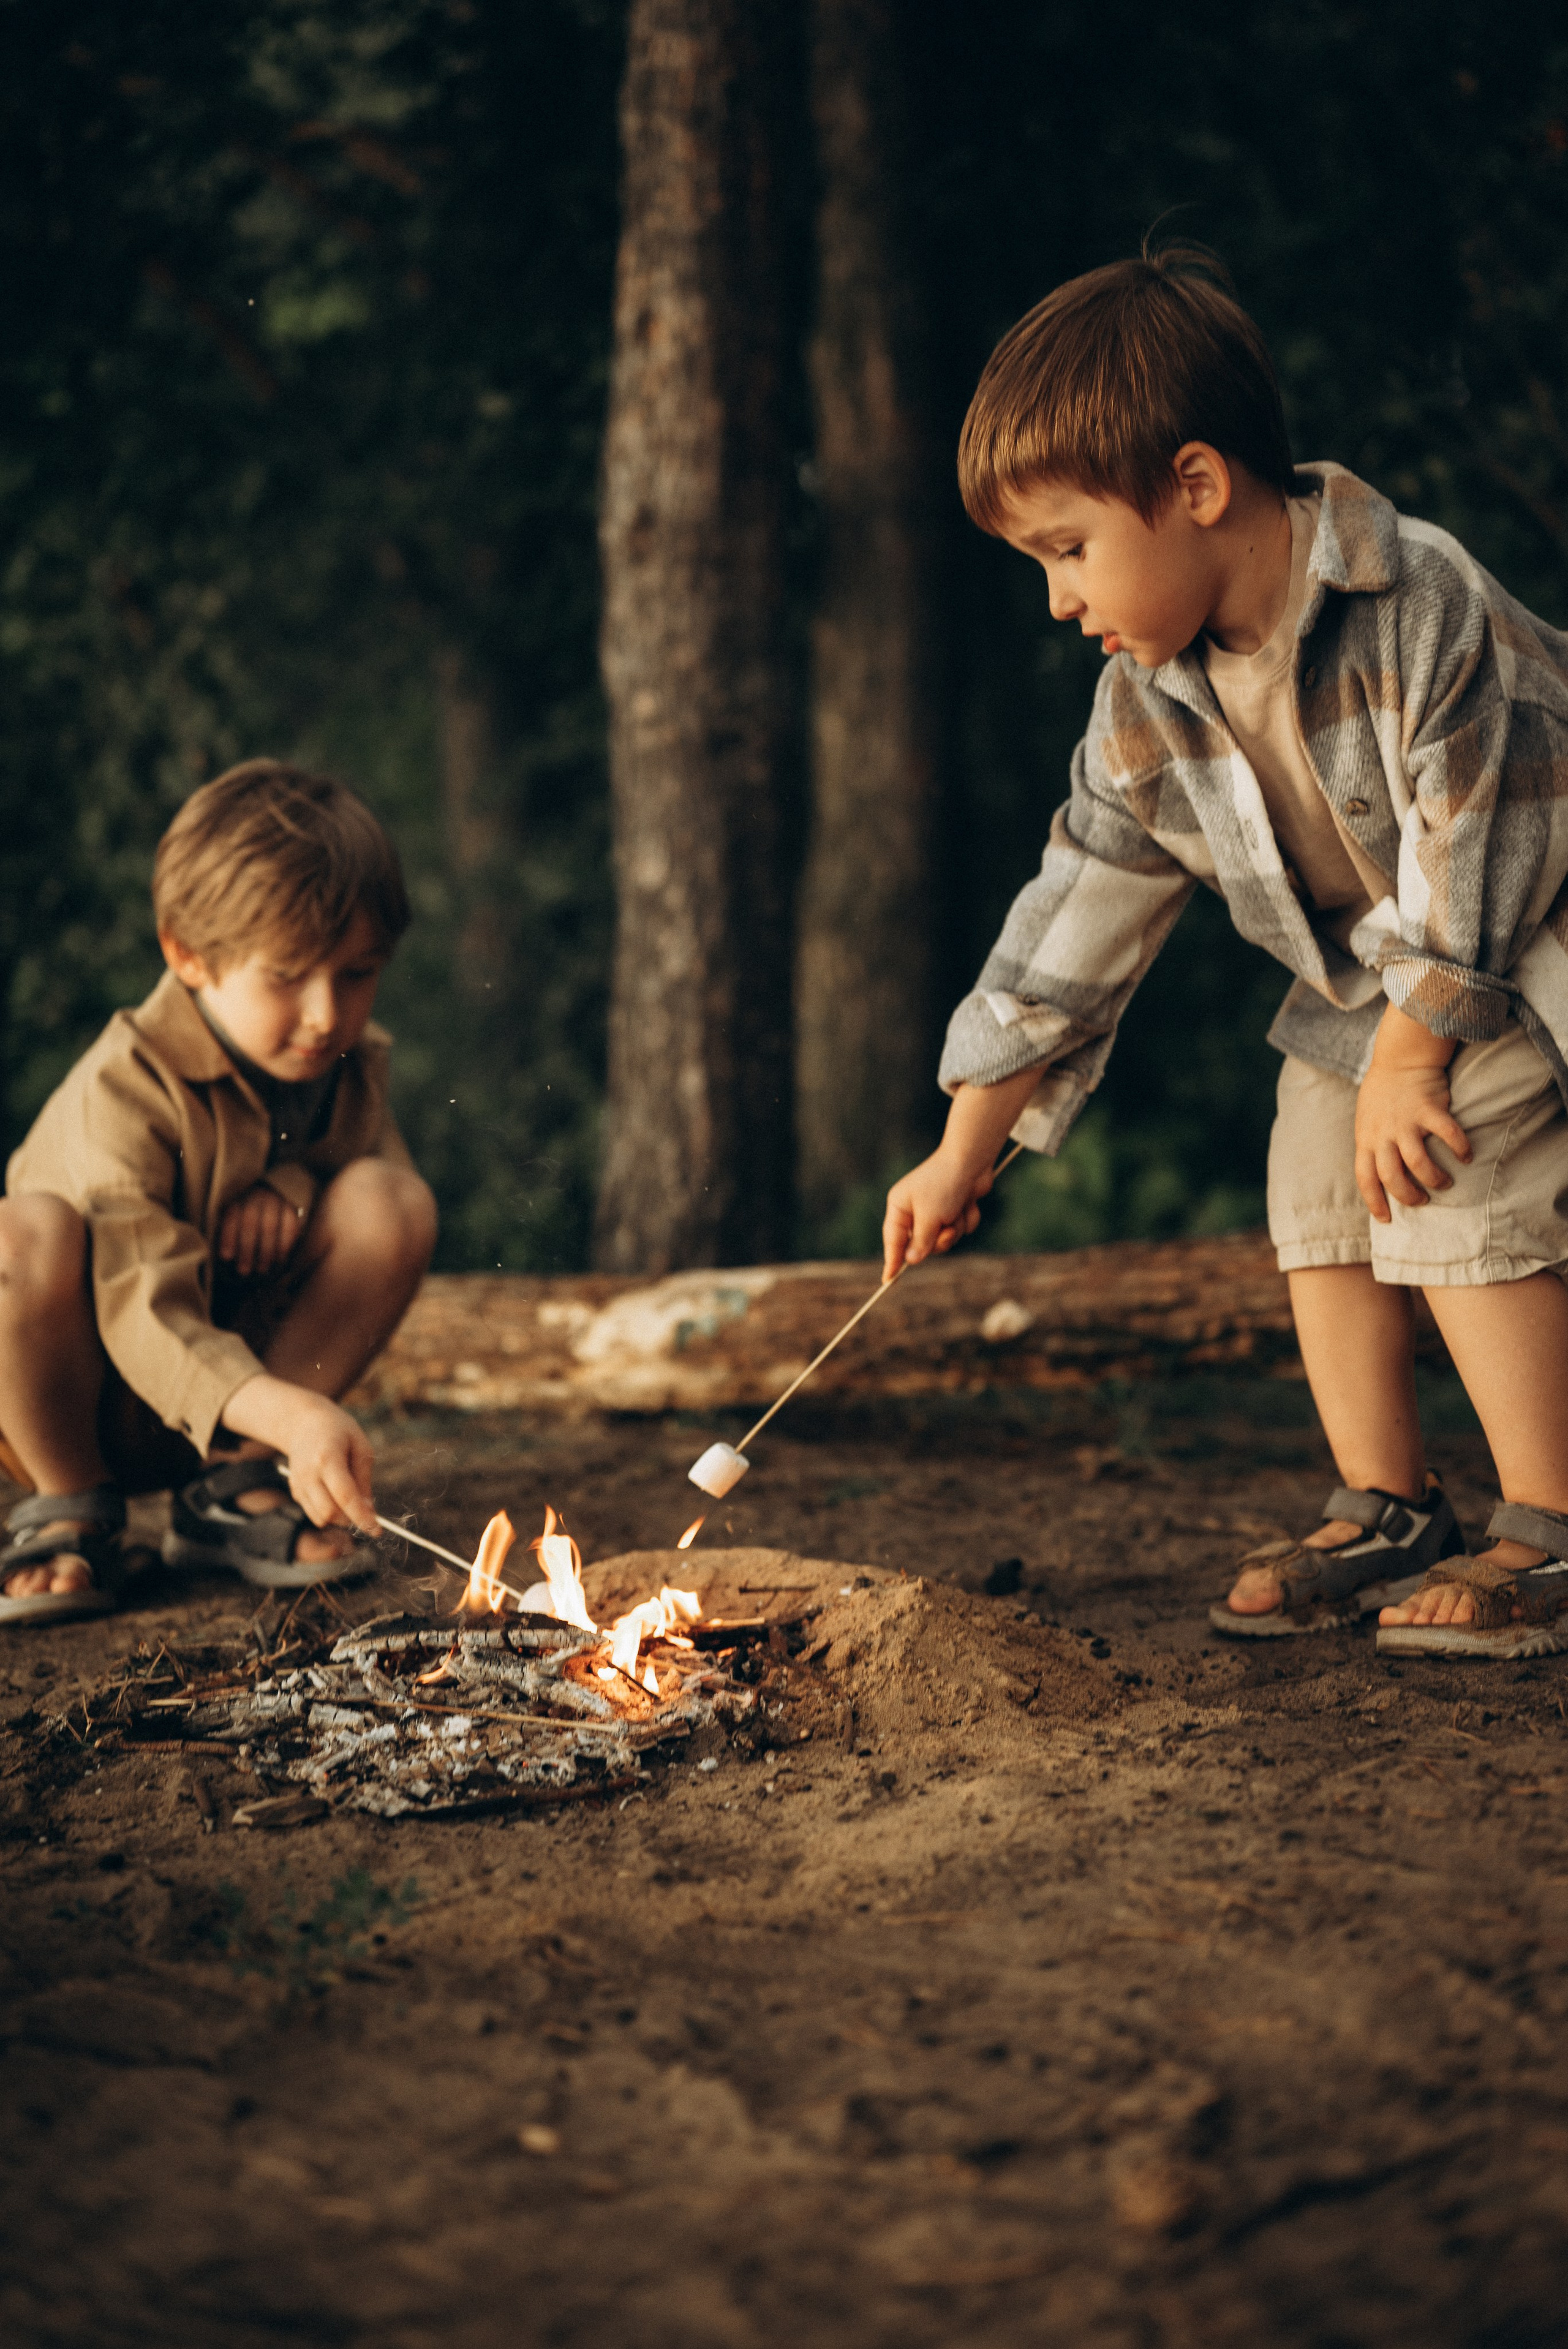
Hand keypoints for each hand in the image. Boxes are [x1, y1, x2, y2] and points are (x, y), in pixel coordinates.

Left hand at [217, 1182, 303, 1279]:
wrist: (271, 1195)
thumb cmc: (247, 1214)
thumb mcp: (234, 1217)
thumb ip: (229, 1232)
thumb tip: (224, 1256)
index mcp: (238, 1199)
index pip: (231, 1218)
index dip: (228, 1238)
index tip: (226, 1257)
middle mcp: (256, 1197)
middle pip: (250, 1225)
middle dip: (246, 1250)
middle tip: (244, 1271)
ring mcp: (275, 1201)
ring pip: (270, 1228)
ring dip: (265, 1252)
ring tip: (261, 1270)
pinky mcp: (291, 1208)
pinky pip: (289, 1228)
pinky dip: (284, 1246)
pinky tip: (279, 1260)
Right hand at [219, 1375, 377, 1537]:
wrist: (302, 1421)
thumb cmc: (338, 1430)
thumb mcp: (360, 1446)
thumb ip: (364, 1480)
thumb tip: (369, 1511)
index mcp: (327, 1458)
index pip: (345, 1497)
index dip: (362, 1517)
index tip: (377, 1530)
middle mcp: (308, 1474)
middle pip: (329, 1513)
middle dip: (351, 1519)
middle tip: (367, 1512)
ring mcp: (298, 1483)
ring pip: (319, 1517)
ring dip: (340, 1518)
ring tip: (351, 1498)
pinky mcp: (294, 1489)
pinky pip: (313, 1511)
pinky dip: (328, 1511)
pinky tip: (334, 1492)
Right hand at [882, 1068, 1043, 1278]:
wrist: (972, 1160)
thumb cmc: (945, 1184)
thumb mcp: (929, 1216)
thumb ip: (921, 1242)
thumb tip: (912, 1261)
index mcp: (900, 1206)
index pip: (893, 1240)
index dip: (891, 1261)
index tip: (888, 1281)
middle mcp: (915, 1209)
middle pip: (923, 1245)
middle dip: (939, 1239)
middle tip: (947, 1227)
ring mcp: (936, 1210)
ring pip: (945, 1239)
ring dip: (955, 1229)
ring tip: (959, 1210)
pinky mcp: (954, 1209)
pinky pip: (960, 1229)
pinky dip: (967, 1219)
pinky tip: (968, 1203)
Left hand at [1354, 1034, 1469, 1222]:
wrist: (1399, 1060)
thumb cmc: (1382, 1096)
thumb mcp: (1366, 1122)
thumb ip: (1373, 1146)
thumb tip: (1380, 1176)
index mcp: (1366, 1139)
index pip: (1365, 1178)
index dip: (1374, 1201)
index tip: (1385, 1219)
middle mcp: (1383, 1134)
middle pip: (1392, 1177)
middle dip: (1408, 1196)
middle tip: (1422, 1200)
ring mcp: (1406, 1122)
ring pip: (1418, 1162)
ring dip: (1433, 1178)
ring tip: (1444, 1183)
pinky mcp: (1429, 1109)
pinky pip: (1448, 1135)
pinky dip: (1460, 1148)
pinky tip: (1467, 1156)